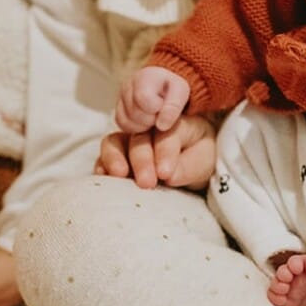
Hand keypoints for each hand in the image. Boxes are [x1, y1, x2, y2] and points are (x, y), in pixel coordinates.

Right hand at [95, 114, 217, 189]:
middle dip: (141, 160)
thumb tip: (168, 176)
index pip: (167, 134)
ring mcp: (130, 140)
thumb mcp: (204, 161)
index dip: (164, 152)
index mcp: (175, 123)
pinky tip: (103, 176)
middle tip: (147, 183)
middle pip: (139, 139)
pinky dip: (102, 165)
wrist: (192, 164)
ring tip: (120, 175)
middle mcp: (148, 128)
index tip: (165, 173)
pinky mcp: (118, 155)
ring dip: (115, 158)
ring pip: (115, 142)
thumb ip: (189, 166)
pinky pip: (104, 156)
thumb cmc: (199, 159)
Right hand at [116, 66, 190, 133]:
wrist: (163, 86)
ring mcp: (120, 98)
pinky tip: (146, 121)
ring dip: (144, 124)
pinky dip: (135, 127)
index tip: (164, 104)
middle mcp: (127, 85)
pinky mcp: (118, 110)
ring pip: (126, 121)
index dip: (157, 108)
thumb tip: (161, 126)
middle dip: (151, 118)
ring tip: (154, 115)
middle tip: (160, 112)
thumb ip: (173, 106)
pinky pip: (122, 125)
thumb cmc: (172, 88)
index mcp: (143, 77)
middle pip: (135, 113)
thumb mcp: (180, 91)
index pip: (144, 99)